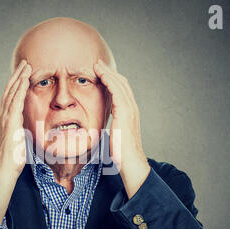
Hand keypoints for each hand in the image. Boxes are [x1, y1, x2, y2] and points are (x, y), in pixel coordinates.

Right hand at [0, 59, 31, 174]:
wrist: (4, 169)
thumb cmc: (12, 159)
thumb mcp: (18, 141)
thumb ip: (22, 131)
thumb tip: (27, 129)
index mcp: (5, 120)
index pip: (11, 98)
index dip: (16, 85)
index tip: (23, 74)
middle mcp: (3, 116)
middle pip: (10, 91)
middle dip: (17, 76)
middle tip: (25, 64)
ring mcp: (5, 118)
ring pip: (12, 92)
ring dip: (19, 78)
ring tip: (26, 66)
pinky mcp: (10, 122)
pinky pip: (15, 101)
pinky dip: (19, 89)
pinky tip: (24, 80)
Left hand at [94, 59, 149, 197]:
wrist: (130, 162)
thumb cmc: (121, 153)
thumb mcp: (115, 135)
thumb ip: (111, 127)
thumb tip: (102, 128)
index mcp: (129, 113)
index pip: (121, 90)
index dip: (111, 79)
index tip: (100, 72)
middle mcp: (132, 108)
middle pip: (122, 83)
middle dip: (109, 72)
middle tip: (97, 63)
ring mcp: (130, 110)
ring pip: (120, 84)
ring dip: (107, 73)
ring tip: (96, 65)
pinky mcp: (125, 113)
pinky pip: (117, 92)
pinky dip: (109, 81)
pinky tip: (101, 75)